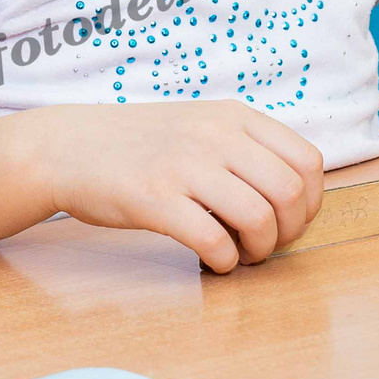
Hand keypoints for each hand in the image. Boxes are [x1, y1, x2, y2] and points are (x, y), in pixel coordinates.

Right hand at [39, 101, 324, 271]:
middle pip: (290, 193)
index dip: (311, 202)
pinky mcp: (155, 198)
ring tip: (240, 256)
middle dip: (289, 232)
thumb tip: (294, 195)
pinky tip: (212, 262)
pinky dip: (224, 262)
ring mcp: (184, 165)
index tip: (290, 221)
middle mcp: (214, 135)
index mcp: (233, 116)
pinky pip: (214, 240)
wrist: (68, 147)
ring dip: (259, 251)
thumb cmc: (138, 145)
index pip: (307, 160)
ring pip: (258, 218)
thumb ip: (243, 147)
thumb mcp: (198, 125)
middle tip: (265, 245)